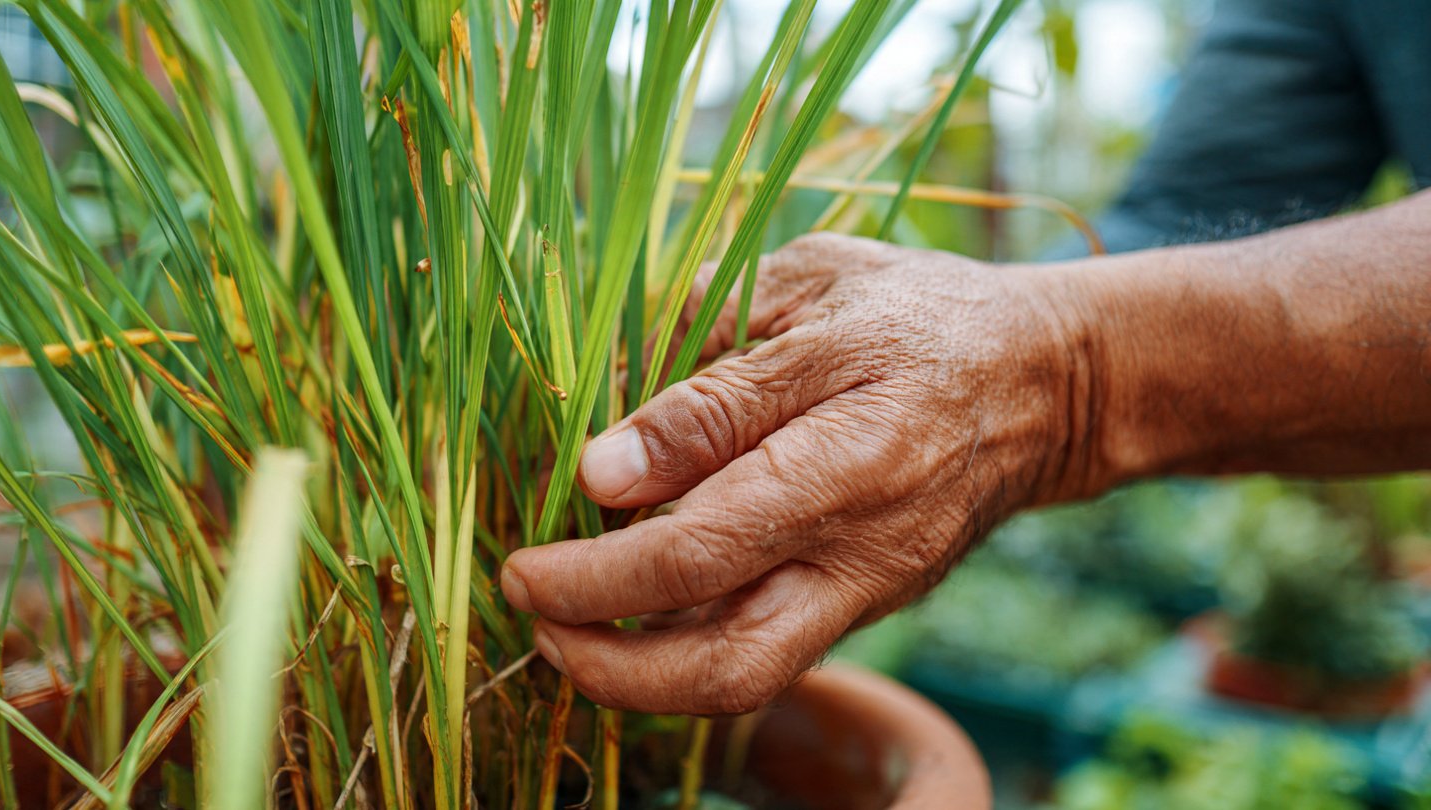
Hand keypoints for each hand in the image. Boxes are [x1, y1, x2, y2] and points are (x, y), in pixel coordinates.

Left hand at [499, 233, 1092, 713]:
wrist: (1045, 380)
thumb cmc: (921, 317)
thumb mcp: (811, 300)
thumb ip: (709, 390)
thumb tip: (603, 469)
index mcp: (846, 462)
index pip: (697, 552)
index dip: (593, 577)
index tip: (520, 566)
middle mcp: (862, 554)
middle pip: (726, 668)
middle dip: (610, 671)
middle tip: (534, 625)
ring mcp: (871, 591)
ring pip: (748, 677)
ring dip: (641, 674)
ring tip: (567, 625)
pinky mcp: (868, 600)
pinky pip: (770, 648)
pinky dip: (688, 644)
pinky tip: (636, 604)